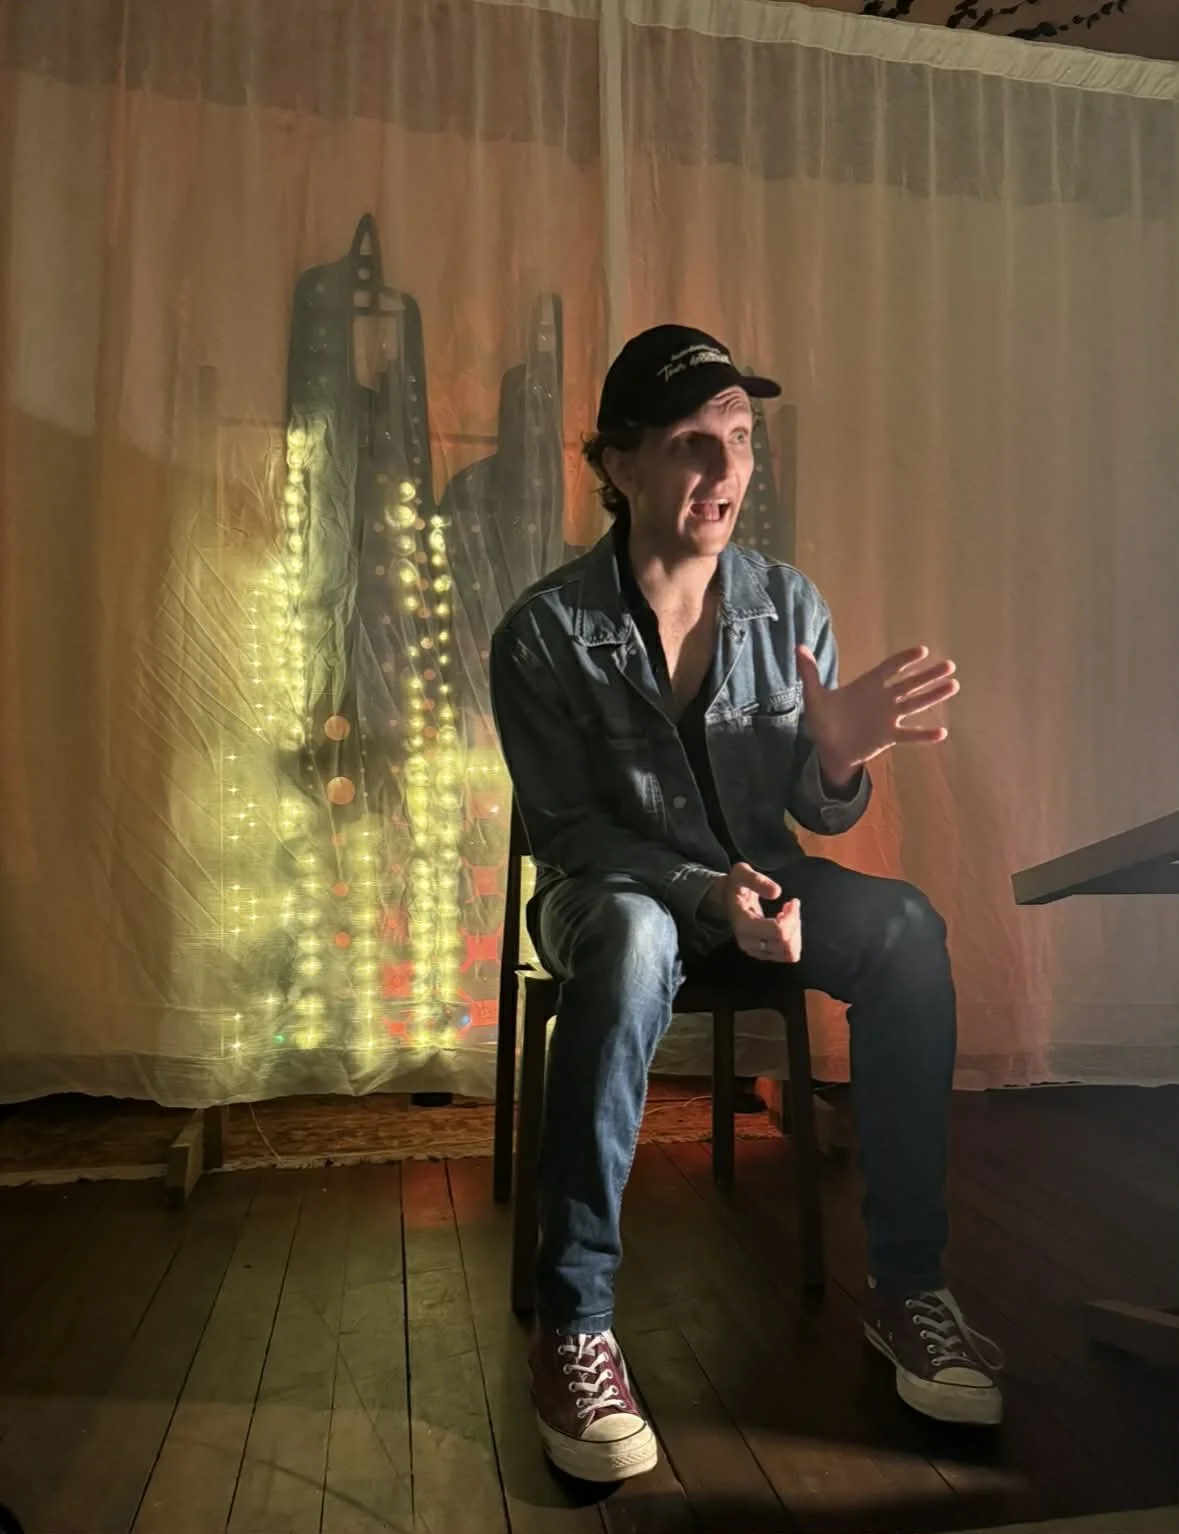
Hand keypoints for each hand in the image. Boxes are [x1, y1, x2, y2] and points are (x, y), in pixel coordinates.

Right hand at [716, 864, 801, 962]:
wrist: (727, 900)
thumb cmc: (736, 885)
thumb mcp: (741, 873)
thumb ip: (756, 880)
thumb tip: (777, 893)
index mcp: (744, 925)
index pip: (778, 932)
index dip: (791, 918)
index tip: (791, 902)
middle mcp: (749, 943)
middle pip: (787, 944)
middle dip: (795, 923)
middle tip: (791, 906)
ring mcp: (757, 951)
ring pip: (790, 953)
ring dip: (796, 932)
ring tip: (788, 914)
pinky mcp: (764, 954)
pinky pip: (789, 954)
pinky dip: (793, 938)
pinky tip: (786, 923)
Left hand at [795, 643, 958, 783]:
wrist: (829, 748)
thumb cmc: (824, 720)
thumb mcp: (815, 697)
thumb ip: (810, 673)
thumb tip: (798, 648)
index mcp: (868, 685)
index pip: (889, 668)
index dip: (904, 659)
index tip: (922, 651)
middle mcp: (883, 698)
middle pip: (910, 683)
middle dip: (929, 675)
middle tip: (949, 665)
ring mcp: (889, 717)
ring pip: (915, 704)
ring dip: (933, 695)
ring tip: (953, 686)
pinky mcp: (889, 736)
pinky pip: (910, 734)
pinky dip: (924, 734)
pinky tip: (942, 732)